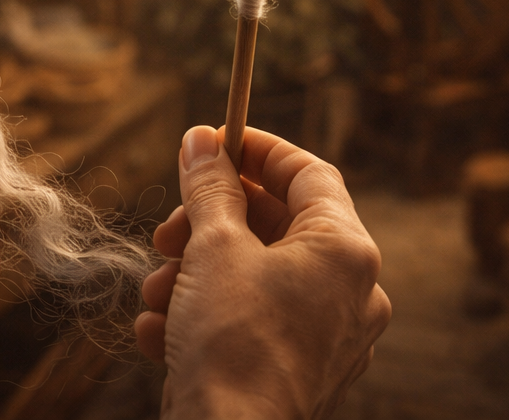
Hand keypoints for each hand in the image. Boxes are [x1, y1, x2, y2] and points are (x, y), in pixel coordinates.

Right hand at [136, 126, 390, 419]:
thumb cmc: (232, 342)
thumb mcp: (213, 246)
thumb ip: (210, 185)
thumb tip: (201, 138)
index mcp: (345, 251)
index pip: (307, 171)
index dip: (256, 149)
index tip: (213, 142)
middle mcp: (350, 291)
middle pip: (274, 223)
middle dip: (210, 222)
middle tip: (169, 229)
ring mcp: (329, 335)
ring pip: (255, 272)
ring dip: (195, 272)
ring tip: (157, 291)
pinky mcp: (301, 369)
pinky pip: (252, 317)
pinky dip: (205, 314)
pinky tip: (162, 330)